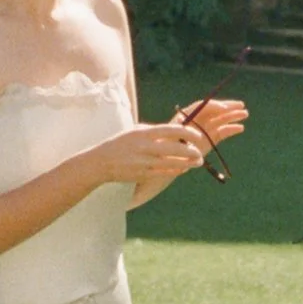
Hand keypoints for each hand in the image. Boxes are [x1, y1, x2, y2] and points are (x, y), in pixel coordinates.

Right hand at [94, 120, 210, 202]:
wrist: (101, 162)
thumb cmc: (121, 143)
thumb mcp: (136, 131)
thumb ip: (155, 131)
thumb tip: (177, 128)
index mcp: (144, 133)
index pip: (171, 130)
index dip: (188, 132)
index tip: (198, 135)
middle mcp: (145, 147)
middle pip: (175, 148)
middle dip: (191, 150)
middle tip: (200, 151)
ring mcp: (144, 162)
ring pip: (172, 162)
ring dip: (188, 163)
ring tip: (198, 161)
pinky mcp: (142, 174)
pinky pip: (164, 173)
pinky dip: (176, 170)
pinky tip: (184, 168)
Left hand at [175, 96, 248, 164]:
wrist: (168, 162)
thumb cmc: (168, 149)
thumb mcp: (174, 140)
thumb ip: (183, 135)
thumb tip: (192, 132)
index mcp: (186, 115)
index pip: (202, 106)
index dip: (213, 106)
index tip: (224, 109)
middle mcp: (197, 120)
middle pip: (214, 110)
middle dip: (228, 107)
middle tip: (241, 105)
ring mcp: (205, 130)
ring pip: (220, 120)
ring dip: (232, 116)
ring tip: (245, 114)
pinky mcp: (211, 139)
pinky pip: (223, 132)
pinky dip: (231, 129)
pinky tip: (240, 128)